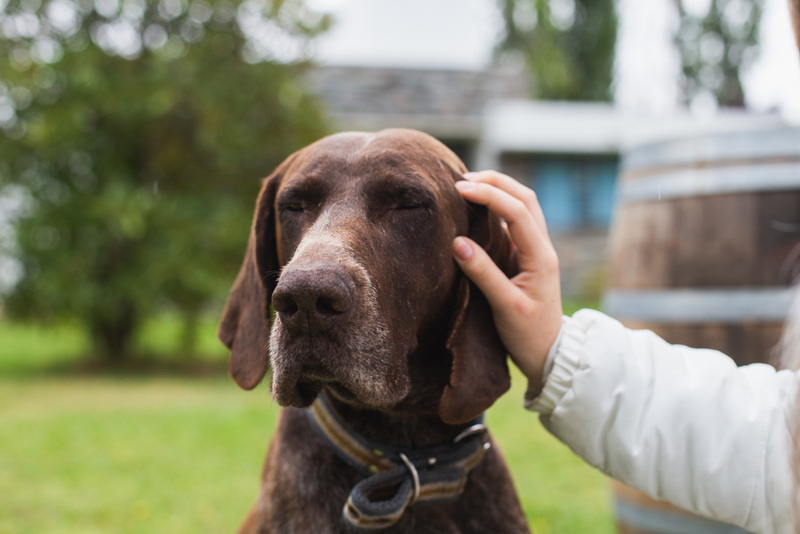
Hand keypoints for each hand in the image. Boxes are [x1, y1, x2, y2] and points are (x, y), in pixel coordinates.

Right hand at [452, 171, 562, 388]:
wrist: (548, 353)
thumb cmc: (528, 334)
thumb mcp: (504, 306)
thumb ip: (483, 274)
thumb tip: (456, 243)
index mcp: (541, 256)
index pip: (517, 211)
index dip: (489, 195)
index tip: (459, 190)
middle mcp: (542, 247)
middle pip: (525, 198)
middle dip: (495, 182)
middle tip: (461, 180)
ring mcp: (536, 249)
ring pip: (523, 205)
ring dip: (499, 189)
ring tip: (468, 185)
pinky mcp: (527, 255)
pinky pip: (515, 220)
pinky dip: (497, 206)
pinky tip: (477, 207)